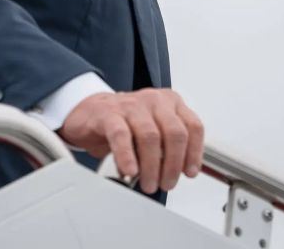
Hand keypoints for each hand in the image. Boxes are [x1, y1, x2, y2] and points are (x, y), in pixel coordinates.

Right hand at [57, 87, 203, 193]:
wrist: (90, 112)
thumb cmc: (126, 124)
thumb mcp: (154, 130)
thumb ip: (169, 147)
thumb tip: (180, 172)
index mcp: (170, 103)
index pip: (193, 126)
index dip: (194, 153)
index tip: (189, 173)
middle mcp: (154, 100)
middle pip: (174, 133)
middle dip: (173, 165)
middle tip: (166, 183)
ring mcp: (131, 105)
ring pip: (150, 136)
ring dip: (152, 167)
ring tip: (148, 183)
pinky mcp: (109, 113)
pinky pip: (121, 135)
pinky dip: (127, 156)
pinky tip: (129, 171)